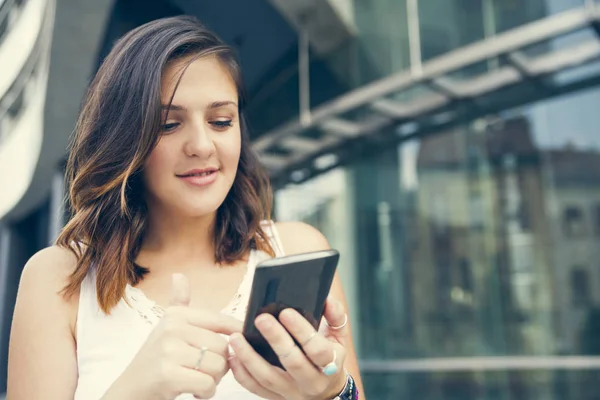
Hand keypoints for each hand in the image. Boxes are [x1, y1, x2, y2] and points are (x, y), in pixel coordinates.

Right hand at [102, 273, 241, 399]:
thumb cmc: (155, 359)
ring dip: (215, 380)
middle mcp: (172, 328)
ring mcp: (169, 351)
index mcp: (176, 315)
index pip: (220, 320)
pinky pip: (207, 384)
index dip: (236, 333)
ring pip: (218, 366)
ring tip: (200, 380)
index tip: (241, 342)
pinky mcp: (168, 375)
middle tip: (206, 371)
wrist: (130, 389)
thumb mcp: (166, 327)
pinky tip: (196, 392)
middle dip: (221, 364)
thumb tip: (179, 275)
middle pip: (223, 346)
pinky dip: (206, 393)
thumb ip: (179, 302)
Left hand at [228, 297, 349, 399]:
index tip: (286, 312)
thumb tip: (327, 298)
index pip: (317, 349)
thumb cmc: (331, 359)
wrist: (328, 393)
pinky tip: (233, 357)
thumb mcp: (339, 338)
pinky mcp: (276, 398)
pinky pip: (256, 388)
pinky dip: (242, 374)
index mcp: (330, 364)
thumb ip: (335, 317)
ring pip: (268, 377)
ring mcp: (292, 392)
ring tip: (236, 337)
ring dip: (250, 357)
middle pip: (292, 362)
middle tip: (261, 319)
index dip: (302, 331)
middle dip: (275, 339)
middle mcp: (311, 382)